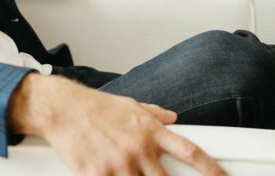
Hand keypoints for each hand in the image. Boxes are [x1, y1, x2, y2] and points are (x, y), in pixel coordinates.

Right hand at [9, 74, 225, 175]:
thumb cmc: (94, 107)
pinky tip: (108, 173)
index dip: (211, 169)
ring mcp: (120, 165)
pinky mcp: (99, 175)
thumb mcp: (130, 106)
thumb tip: (171, 117)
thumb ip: (154, 114)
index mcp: (150, 131)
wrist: (63, 109)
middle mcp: (139, 149)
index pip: (190, 152)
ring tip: (129, 172)